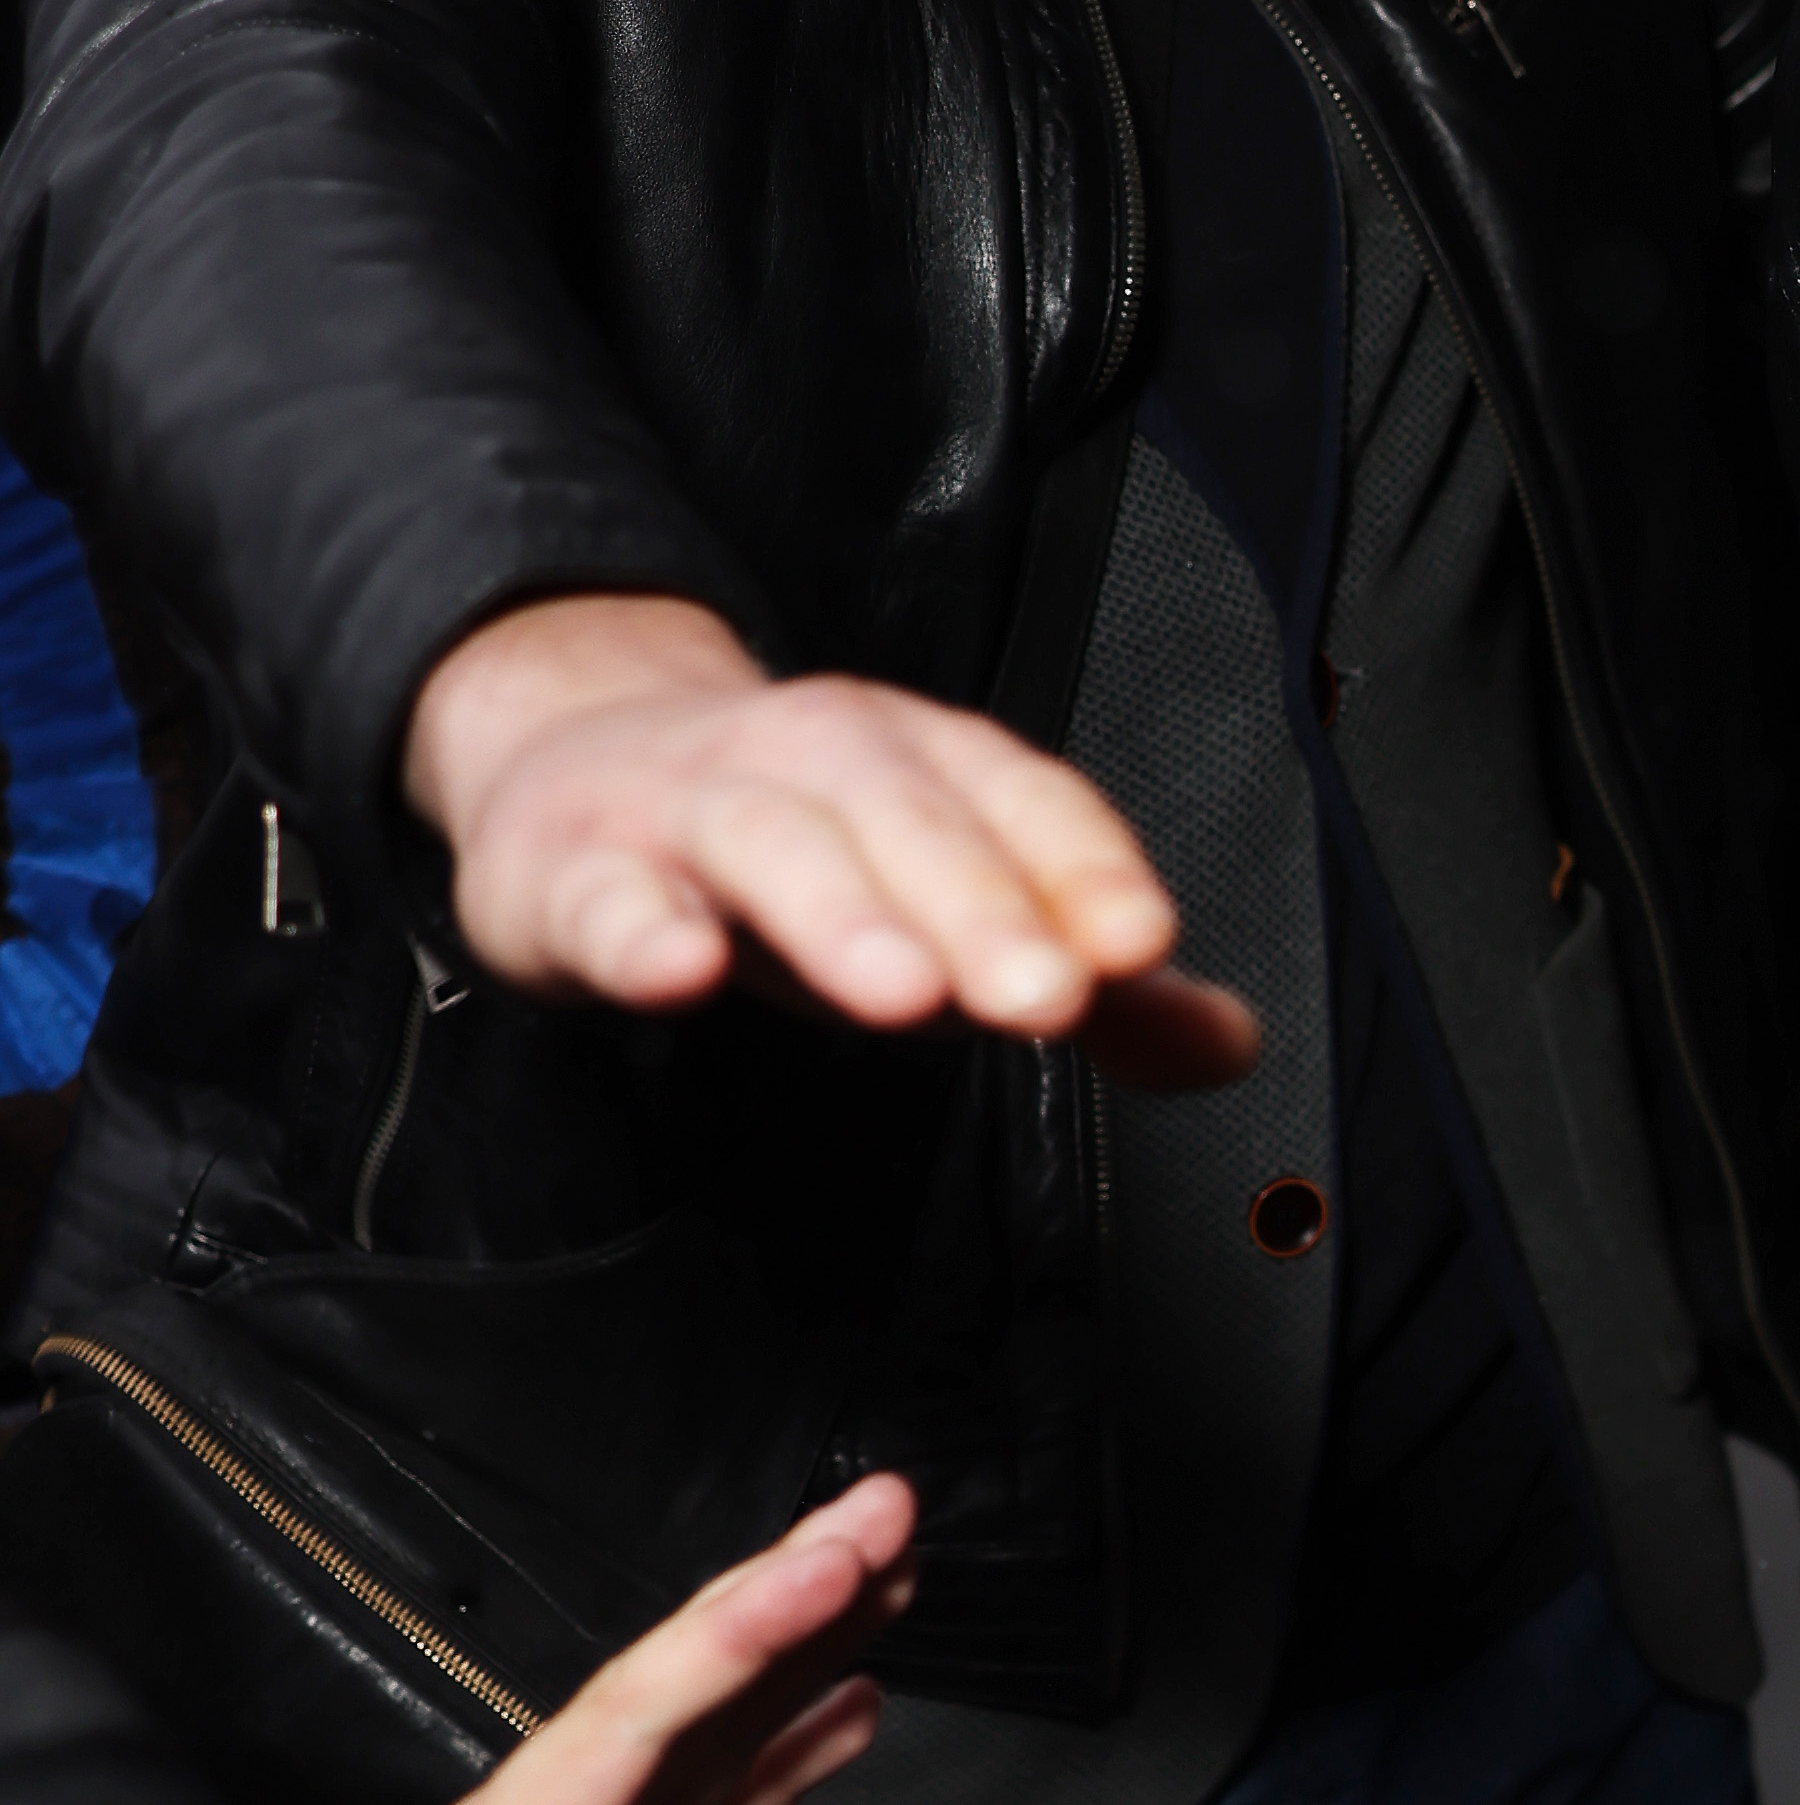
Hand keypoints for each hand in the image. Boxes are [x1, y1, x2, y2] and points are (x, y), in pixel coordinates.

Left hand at [335, 1475, 916, 1804]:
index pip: (646, 1705)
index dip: (744, 1632)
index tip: (828, 1566)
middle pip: (696, 1672)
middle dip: (793, 1585)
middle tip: (887, 1508)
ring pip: (727, 1715)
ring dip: (811, 1640)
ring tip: (897, 1569)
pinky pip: (730, 1792)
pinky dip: (796, 1744)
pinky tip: (855, 1703)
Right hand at [406, 594, 1258, 1086]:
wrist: (571, 777)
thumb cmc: (803, 867)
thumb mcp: (953, 916)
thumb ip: (1089, 985)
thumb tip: (1224, 1042)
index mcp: (920, 762)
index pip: (1018, 799)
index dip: (1083, 866)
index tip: (1140, 945)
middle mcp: (810, 763)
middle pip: (906, 822)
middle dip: (981, 908)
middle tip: (1043, 998)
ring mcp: (683, 810)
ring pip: (768, 845)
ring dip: (837, 914)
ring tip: (900, 994)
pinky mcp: (569, 875)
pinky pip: (604, 898)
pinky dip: (640, 930)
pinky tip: (678, 969)